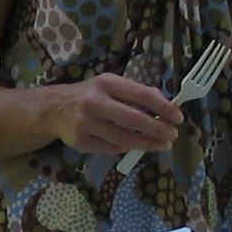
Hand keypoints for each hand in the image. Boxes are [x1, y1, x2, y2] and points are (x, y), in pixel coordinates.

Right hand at [45, 73, 182, 155]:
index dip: (163, 107)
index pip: (142, 95)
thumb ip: (134, 92)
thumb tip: (164, 103)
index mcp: (106, 84)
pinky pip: (111, 148)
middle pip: (134, 120)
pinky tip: (134, 146)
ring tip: (161, 145)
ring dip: (147, 144)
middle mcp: (95, 102)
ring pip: (124, 139)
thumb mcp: (109, 85)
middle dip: (158, 129)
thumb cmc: (88, 95)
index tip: (178, 117)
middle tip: (173, 135)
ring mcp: (86, 124)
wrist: (53, 109)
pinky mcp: (81, 141)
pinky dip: (126, 148)